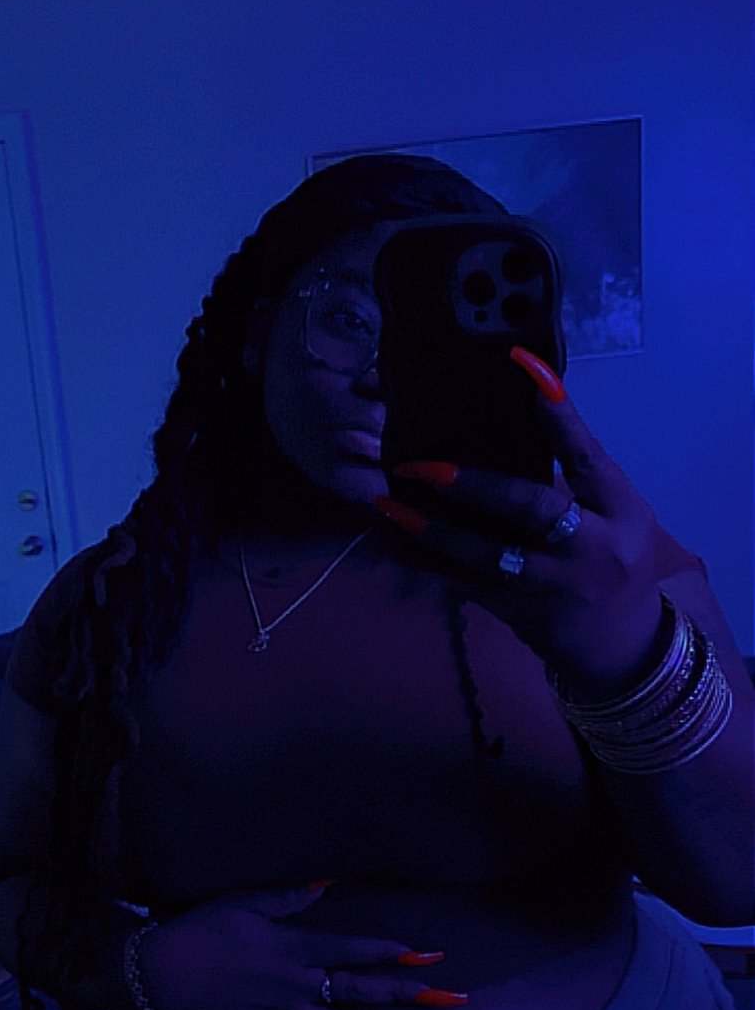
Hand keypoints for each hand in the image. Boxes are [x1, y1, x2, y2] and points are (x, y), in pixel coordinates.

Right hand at [137, 881, 457, 1009]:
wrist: (161, 971)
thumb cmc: (201, 929)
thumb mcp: (245, 901)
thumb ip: (290, 894)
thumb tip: (328, 880)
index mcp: (296, 948)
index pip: (356, 950)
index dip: (394, 951)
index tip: (429, 954)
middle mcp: (299, 985)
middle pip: (363, 991)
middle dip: (409, 994)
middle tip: (451, 999)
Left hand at [376, 350, 666, 695]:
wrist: (622, 645)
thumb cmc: (617, 561)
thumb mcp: (619, 513)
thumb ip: (578, 476)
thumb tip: (519, 416)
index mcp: (619, 510)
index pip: (587, 454)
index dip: (559, 411)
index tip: (525, 364)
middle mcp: (588, 547)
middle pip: (531, 506)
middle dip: (473, 484)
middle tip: (421, 463)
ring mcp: (550, 584)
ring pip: (486, 554)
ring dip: (433, 529)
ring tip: (389, 503)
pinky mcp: (517, 611)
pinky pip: (464, 584)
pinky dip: (427, 563)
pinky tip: (392, 542)